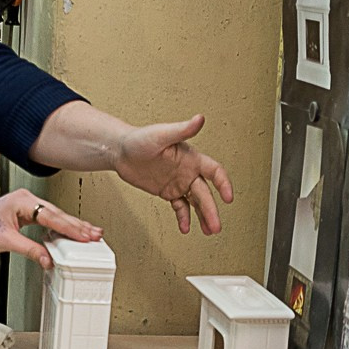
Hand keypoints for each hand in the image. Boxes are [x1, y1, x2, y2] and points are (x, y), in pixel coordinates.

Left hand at [0, 189, 101, 268]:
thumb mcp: (6, 242)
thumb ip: (30, 250)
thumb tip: (47, 259)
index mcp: (21, 200)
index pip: (50, 215)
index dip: (68, 227)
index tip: (82, 235)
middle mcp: (25, 199)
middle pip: (57, 214)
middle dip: (76, 225)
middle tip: (94, 235)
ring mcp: (27, 205)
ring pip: (55, 216)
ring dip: (72, 226)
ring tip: (90, 233)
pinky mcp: (27, 212)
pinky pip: (49, 219)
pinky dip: (61, 227)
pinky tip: (73, 232)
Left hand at [111, 114, 233, 236]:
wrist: (119, 151)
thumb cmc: (140, 138)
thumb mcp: (162, 134)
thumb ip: (182, 130)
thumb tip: (199, 118)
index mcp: (191, 158)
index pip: (214, 171)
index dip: (223, 183)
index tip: (228, 198)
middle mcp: (188, 171)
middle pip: (205, 193)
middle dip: (211, 210)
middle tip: (215, 226)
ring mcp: (178, 182)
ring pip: (196, 202)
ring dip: (203, 216)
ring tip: (208, 230)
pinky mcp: (167, 191)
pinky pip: (180, 207)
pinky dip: (183, 217)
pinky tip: (185, 227)